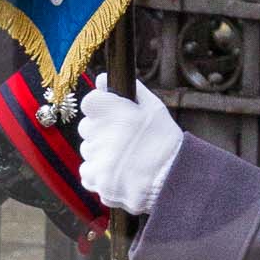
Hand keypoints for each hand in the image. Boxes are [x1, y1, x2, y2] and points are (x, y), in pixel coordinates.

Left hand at [78, 75, 183, 215]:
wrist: (173, 178)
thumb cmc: (165, 140)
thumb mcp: (154, 108)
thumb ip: (129, 90)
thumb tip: (101, 79)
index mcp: (110, 111)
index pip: (90, 102)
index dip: (101, 108)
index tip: (113, 115)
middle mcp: (98, 133)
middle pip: (86, 127)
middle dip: (100, 131)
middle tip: (122, 139)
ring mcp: (95, 158)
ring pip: (88, 150)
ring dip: (100, 152)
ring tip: (124, 158)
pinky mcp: (95, 180)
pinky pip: (88, 172)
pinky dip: (99, 174)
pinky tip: (118, 172)